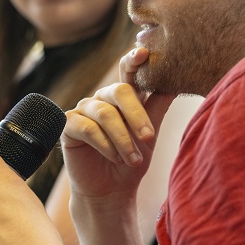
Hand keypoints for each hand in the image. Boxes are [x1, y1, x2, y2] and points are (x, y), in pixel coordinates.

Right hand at [61, 47, 175, 205]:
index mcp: (123, 97)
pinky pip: (88, 129)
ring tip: (134, 160)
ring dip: (123, 138)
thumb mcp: (150, 134)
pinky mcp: (68, 126)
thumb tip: (176, 81)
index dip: (134, 60)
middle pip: (119, 91)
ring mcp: (84, 110)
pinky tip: (115, 158)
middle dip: (136, 115)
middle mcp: (102, 99)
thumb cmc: (132, 160)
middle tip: (148, 138)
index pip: (128, 72)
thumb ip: (158, 106)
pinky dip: (106, 145)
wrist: (111, 192)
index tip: (143, 53)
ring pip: (105, 113)